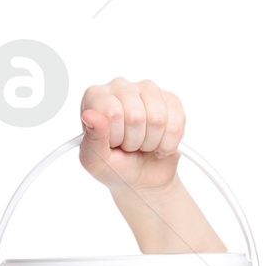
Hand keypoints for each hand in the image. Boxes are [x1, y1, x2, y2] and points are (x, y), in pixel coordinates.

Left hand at [78, 77, 184, 194]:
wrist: (141, 179)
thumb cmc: (114, 167)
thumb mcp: (95, 162)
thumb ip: (91, 139)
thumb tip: (90, 116)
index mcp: (95, 97)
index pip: (111, 112)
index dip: (115, 136)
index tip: (112, 143)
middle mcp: (120, 87)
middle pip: (135, 115)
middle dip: (133, 141)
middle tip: (128, 146)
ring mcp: (146, 90)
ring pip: (157, 118)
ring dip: (151, 142)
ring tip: (142, 144)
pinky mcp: (170, 99)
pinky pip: (175, 124)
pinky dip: (168, 143)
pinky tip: (158, 143)